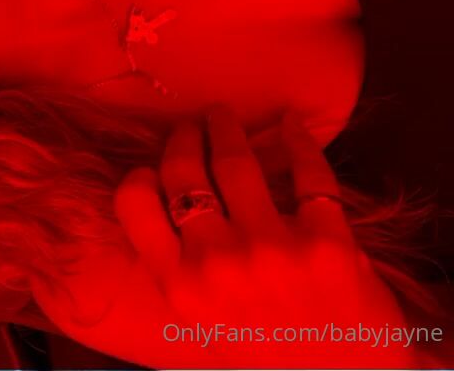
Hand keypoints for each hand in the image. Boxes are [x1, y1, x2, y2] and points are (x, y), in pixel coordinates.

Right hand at [114, 106, 413, 367]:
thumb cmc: (266, 356)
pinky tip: (290, 126)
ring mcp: (274, 248)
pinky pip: (308, 173)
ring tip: (224, 117)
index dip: (140, 176)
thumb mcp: (201, 323)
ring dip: (226, 128)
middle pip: (184, 172)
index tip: (152, 169)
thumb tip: (158, 206)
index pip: (134, 203)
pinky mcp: (330, 240)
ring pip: (237, 162)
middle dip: (183, 139)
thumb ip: (177, 272)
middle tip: (190, 128)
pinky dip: (297, 141)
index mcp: (180, 285)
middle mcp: (219, 262)